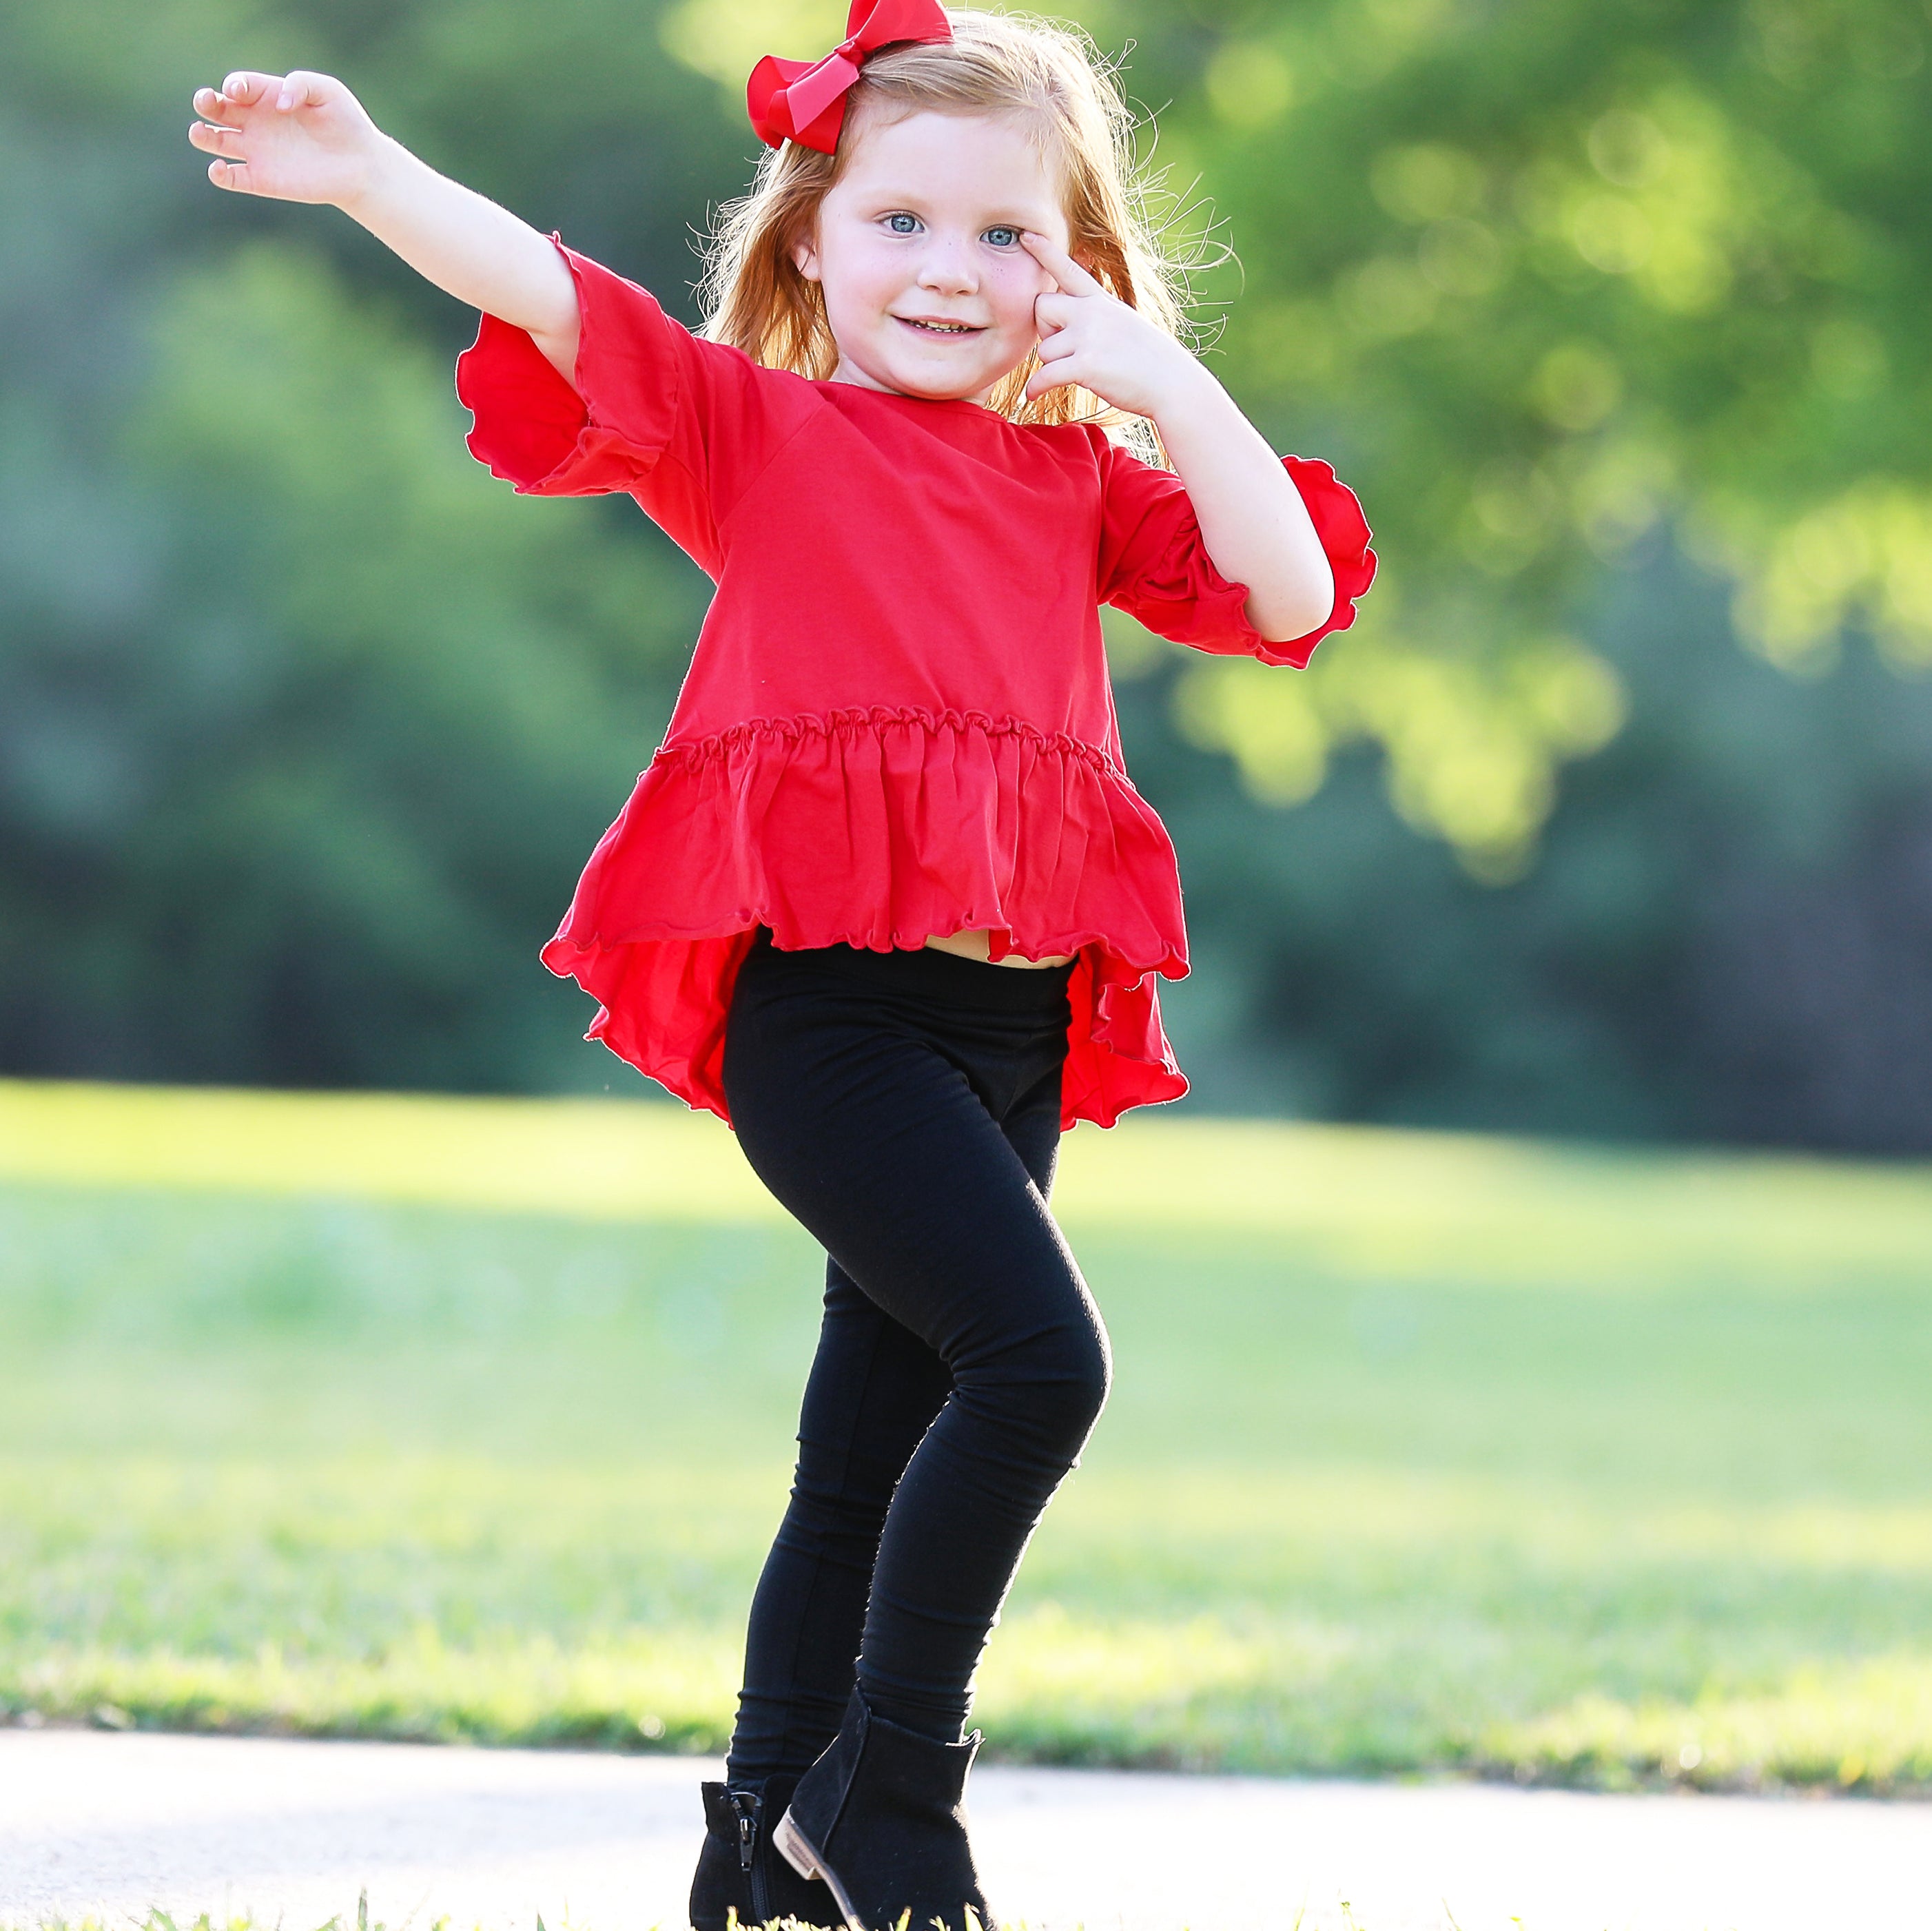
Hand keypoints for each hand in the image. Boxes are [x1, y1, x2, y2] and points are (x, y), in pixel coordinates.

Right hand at [189, 71, 385, 208]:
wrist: (362, 166)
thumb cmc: (346, 123)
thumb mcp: (328, 91)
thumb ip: (300, 84)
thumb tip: (280, 103)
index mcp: (267, 97)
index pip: (237, 86)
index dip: (231, 86)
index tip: (238, 92)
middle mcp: (256, 122)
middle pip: (215, 108)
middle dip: (204, 102)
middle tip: (206, 102)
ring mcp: (257, 152)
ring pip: (213, 141)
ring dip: (200, 135)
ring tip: (201, 133)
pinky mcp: (262, 180)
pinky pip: (230, 178)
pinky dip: (218, 174)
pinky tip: (220, 169)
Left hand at [1020, 232, 1205, 418]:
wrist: (1172, 383)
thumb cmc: (1147, 359)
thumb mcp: (1123, 322)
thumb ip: (1095, 312)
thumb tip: (1066, 312)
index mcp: (1101, 300)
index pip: (1067, 269)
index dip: (1045, 251)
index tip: (1026, 235)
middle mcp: (1092, 312)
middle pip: (1041, 307)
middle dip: (1044, 329)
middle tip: (1064, 347)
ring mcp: (1089, 336)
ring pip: (1044, 349)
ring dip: (1053, 365)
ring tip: (1077, 372)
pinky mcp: (1086, 364)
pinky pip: (1045, 375)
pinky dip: (1037, 388)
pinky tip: (1035, 395)